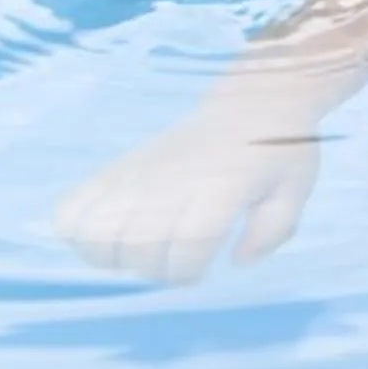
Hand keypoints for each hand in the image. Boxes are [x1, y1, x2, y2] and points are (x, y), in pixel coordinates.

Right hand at [56, 106, 321, 284]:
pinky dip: (77, 231)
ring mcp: (141, 171)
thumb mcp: (296, 187)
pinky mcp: (120, 167)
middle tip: (173, 255)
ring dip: (112, 254)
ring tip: (136, 247)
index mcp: (222, 185)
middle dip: (154, 268)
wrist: (254, 98)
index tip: (202, 264)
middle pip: (137, 247)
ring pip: (95, 232)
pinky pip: (72, 208)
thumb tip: (237, 259)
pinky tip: (107, 232)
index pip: (185, 247)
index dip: (188, 270)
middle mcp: (175, 178)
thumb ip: (272, 229)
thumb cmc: (277, 149)